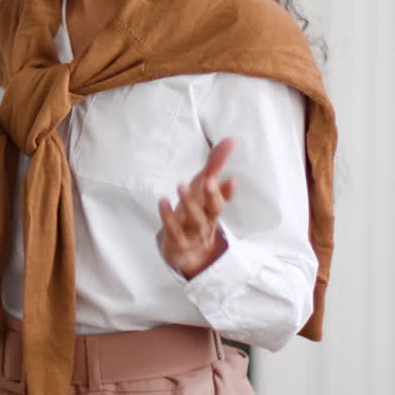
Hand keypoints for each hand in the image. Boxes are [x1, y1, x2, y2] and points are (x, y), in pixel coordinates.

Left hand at [156, 137, 236, 279]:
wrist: (187, 254)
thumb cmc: (197, 214)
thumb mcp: (203, 189)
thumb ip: (215, 164)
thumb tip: (229, 140)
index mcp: (213, 208)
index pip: (224, 198)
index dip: (228, 191)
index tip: (233, 179)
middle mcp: (207, 220)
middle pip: (214, 210)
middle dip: (213, 196)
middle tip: (209, 180)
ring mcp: (193, 233)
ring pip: (196, 220)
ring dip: (189, 203)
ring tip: (181, 186)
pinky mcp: (178, 242)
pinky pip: (174, 231)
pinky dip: (168, 217)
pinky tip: (162, 201)